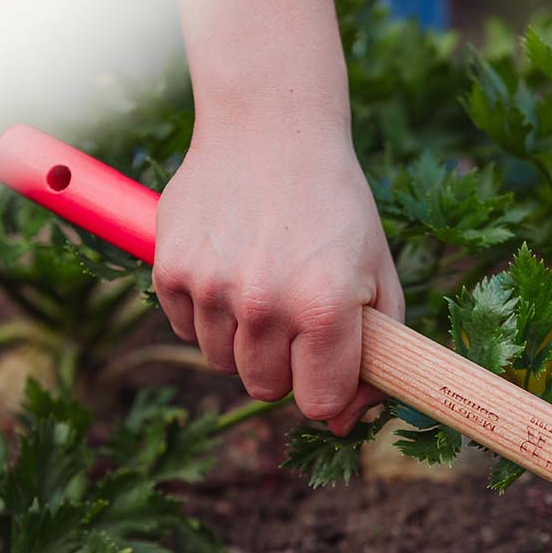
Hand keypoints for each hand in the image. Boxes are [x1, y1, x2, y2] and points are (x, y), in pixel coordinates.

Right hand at [153, 122, 402, 435]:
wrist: (271, 128)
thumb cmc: (337, 209)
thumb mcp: (380, 276)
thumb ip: (376, 356)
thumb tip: (342, 424)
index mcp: (324, 308)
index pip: (318, 404)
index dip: (327, 390)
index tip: (328, 364)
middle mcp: (264, 303)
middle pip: (267, 391)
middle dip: (286, 366)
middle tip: (297, 317)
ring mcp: (212, 287)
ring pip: (225, 364)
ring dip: (246, 341)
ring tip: (264, 286)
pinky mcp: (171, 270)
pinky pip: (188, 330)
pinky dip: (209, 315)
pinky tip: (231, 271)